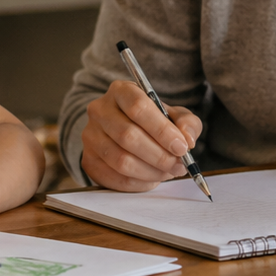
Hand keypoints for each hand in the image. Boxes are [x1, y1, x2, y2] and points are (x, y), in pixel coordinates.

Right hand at [81, 80, 202, 191]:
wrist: (126, 132)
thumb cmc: (152, 122)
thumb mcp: (174, 116)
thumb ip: (187, 123)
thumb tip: (187, 139)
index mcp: (121, 91)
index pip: (138, 107)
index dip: (162, 130)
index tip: (181, 147)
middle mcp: (100, 110)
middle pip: (128, 136)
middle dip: (159, 156)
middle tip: (179, 165)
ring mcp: (90, 136)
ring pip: (121, 160)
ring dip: (151, 172)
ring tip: (168, 172)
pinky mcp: (88, 160)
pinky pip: (115, 178)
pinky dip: (139, 183)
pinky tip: (152, 178)